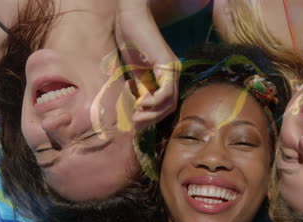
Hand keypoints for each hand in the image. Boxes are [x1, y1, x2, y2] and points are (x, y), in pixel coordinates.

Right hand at [115, 0, 180, 129]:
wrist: (128, 18)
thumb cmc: (128, 41)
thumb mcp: (133, 72)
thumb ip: (138, 90)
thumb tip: (135, 111)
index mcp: (165, 77)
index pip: (165, 105)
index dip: (151, 117)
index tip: (134, 121)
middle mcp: (173, 75)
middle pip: (169, 108)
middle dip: (151, 119)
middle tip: (134, 123)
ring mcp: (172, 70)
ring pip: (170, 103)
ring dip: (152, 114)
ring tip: (135, 115)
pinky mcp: (167, 65)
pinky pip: (166, 93)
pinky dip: (154, 102)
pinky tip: (140, 102)